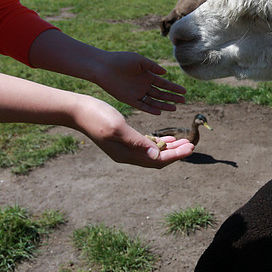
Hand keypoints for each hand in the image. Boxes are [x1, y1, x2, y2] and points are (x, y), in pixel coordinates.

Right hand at [74, 96, 194, 166]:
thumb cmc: (97, 116)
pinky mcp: (123, 140)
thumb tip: (157, 155)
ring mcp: (124, 148)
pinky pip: (145, 145)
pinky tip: (167, 138)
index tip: (191, 148)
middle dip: (176, 153)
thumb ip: (137, 142)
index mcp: (126, 154)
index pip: (157, 160)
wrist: (78, 111)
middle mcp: (126, 155)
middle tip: (192, 145)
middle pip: (157, 159)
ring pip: (152, 153)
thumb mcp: (118, 128)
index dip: (176, 156)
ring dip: (169, 148)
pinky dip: (158, 142)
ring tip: (184, 142)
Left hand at [95, 50, 185, 113]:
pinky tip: (159, 112)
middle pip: (161, 94)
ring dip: (164, 105)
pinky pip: (142, 105)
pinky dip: (150, 109)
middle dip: (172, 98)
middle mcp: (144, 85)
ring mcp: (137, 93)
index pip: (164, 84)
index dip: (174, 88)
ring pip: (154, 101)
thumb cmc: (121, 60)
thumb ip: (152, 67)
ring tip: (175, 108)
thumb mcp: (139, 61)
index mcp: (147, 75)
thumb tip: (165, 74)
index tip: (184, 91)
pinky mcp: (129, 99)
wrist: (104, 67)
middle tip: (183, 101)